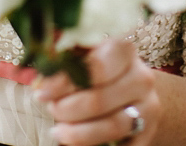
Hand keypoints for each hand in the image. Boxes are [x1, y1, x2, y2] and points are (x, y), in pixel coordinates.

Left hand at [36, 39, 159, 145]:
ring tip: (58, 131)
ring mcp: (148, 105)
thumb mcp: (80, 52)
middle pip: (100, 99)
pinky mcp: (149, 130)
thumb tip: (36, 63)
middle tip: (50, 109)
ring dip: (79, 133)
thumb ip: (60, 53)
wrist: (131, 85)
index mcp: (123, 49)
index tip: (40, 92)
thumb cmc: (96, 66)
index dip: (64, 82)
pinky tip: (76, 142)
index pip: (95, 67)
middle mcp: (141, 76)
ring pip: (113, 126)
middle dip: (67, 109)